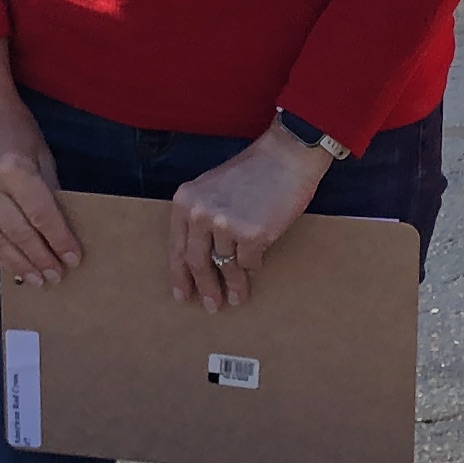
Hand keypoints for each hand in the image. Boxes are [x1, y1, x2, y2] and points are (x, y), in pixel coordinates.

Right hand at [0, 43, 81, 284]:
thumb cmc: (16, 128)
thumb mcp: (41, 154)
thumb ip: (49, 192)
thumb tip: (60, 232)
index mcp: (13, 167)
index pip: (41, 214)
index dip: (59, 240)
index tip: (74, 259)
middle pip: (17, 231)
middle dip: (40, 258)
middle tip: (56, 277)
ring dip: (17, 263)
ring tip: (36, 279)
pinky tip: (11, 264)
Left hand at [166, 126, 329, 312]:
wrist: (285, 157)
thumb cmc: (252, 172)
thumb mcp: (212, 188)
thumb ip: (200, 217)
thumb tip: (200, 259)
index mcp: (185, 201)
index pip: (177, 248)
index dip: (180, 276)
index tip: (182, 295)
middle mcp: (200, 213)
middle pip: (197, 263)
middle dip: (205, 288)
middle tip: (212, 305)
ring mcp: (225, 225)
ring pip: (226, 266)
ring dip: (234, 284)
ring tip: (238, 296)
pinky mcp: (252, 234)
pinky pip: (249, 262)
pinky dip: (253, 266)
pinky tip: (256, 266)